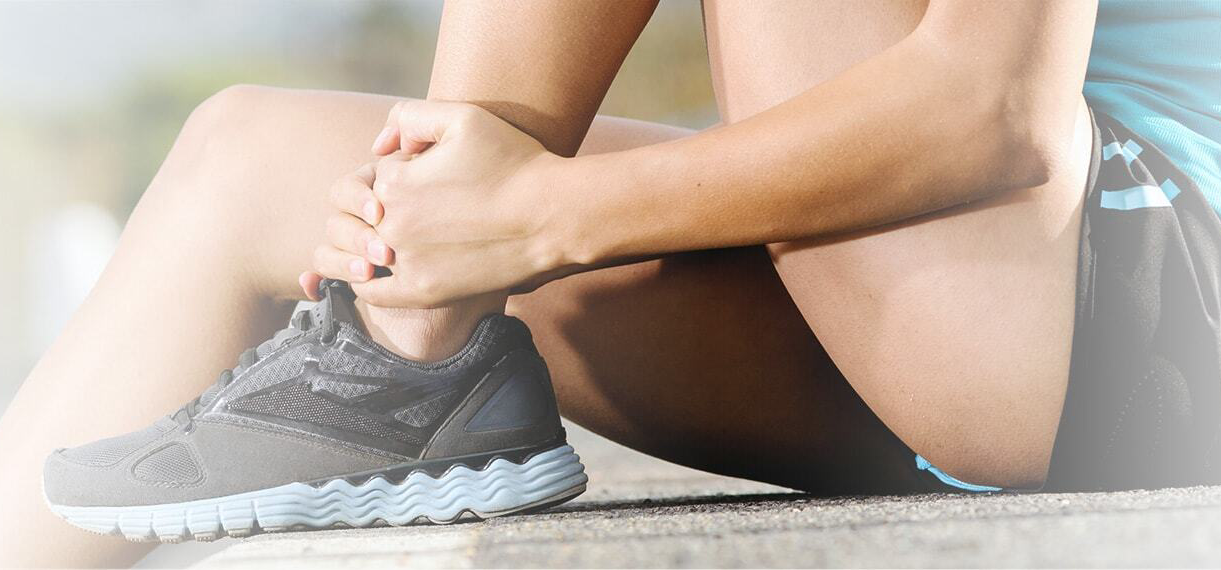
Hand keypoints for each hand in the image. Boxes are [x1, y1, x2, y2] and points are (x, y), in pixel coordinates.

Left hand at [301, 100, 571, 307]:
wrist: (553, 216)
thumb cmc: (515, 163)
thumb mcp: (463, 117)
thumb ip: (410, 116)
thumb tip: (380, 146)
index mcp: (393, 181)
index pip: (375, 178)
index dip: (401, 175)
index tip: (430, 180)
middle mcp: (391, 223)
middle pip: (366, 217)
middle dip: (385, 211)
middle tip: (427, 211)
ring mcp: (405, 261)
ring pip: (362, 255)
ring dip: (372, 246)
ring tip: (402, 241)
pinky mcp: (423, 292)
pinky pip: (374, 293)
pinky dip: (371, 283)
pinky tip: (388, 272)